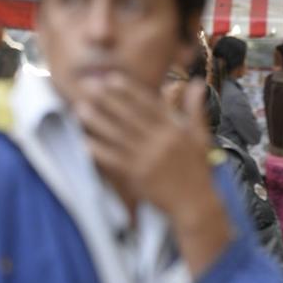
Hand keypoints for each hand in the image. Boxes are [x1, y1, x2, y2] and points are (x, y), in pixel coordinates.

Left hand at [75, 72, 231, 276]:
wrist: (195, 204)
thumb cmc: (198, 170)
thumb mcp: (201, 137)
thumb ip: (196, 109)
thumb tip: (197, 83)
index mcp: (176, 130)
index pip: (150, 105)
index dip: (129, 91)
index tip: (111, 78)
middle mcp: (162, 142)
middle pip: (130, 116)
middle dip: (108, 100)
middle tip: (88, 86)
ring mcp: (149, 159)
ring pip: (118, 135)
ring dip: (98, 121)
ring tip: (81, 109)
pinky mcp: (139, 176)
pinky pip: (114, 159)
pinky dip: (99, 150)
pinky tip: (85, 141)